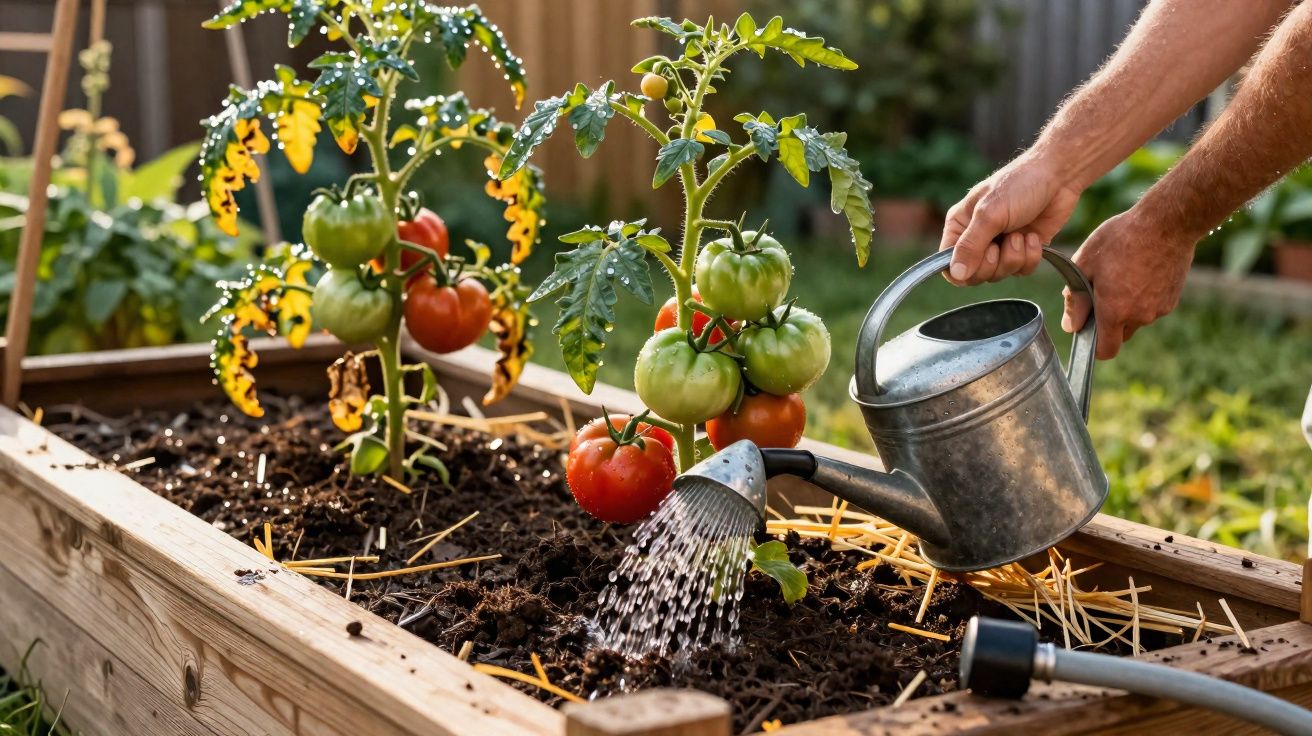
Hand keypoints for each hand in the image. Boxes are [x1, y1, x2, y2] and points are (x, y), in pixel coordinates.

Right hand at [939, 154, 1081, 284]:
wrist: (1058, 177)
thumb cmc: (1019, 186)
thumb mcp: (990, 214)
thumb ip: (971, 246)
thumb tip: (956, 274)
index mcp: (960, 226)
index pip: (947, 263)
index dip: (963, 269)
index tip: (983, 254)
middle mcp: (976, 238)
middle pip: (974, 274)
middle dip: (994, 262)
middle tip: (1005, 241)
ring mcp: (1000, 246)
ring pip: (999, 275)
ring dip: (1014, 257)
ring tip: (1022, 234)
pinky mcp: (1022, 251)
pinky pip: (1020, 271)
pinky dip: (1030, 257)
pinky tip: (1034, 236)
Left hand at [1063, 210, 1194, 358]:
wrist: (1168, 222)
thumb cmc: (1121, 238)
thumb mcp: (1086, 263)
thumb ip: (1075, 299)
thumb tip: (1071, 325)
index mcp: (1115, 311)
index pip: (1105, 350)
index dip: (1094, 346)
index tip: (1088, 328)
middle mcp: (1140, 316)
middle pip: (1120, 334)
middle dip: (1108, 322)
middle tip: (1102, 291)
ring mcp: (1159, 309)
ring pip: (1136, 319)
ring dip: (1127, 307)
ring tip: (1122, 275)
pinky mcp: (1172, 299)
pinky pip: (1152, 307)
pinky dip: (1143, 297)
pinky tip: (1139, 272)